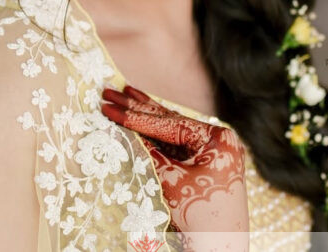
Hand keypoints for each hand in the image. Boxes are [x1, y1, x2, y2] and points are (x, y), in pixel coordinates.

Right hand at [101, 85, 248, 234]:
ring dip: (144, 118)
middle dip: (138, 107)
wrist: (218, 251)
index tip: (109, 105)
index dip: (134, 116)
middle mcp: (217, 140)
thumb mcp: (171, 181)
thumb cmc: (201, 217)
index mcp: (218, 138)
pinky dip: (153, 138)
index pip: (168, 123)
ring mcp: (211, 153)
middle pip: (170, 121)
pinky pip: (174, 148)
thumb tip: (125, 132)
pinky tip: (136, 123)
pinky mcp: (203, 167)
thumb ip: (149, 154)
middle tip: (111, 90)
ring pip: (170, 133)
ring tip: (123, 96)